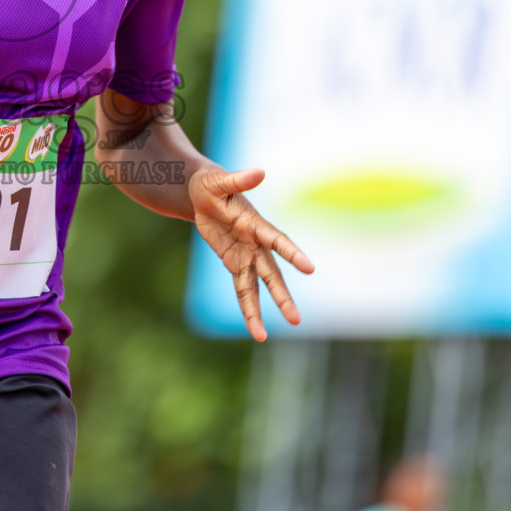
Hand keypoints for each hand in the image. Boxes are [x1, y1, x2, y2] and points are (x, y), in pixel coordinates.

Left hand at [190, 166, 313, 340]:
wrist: (201, 193)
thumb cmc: (212, 184)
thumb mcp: (218, 181)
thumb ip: (239, 180)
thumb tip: (260, 172)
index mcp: (255, 223)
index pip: (277, 240)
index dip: (292, 253)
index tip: (309, 268)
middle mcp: (255, 244)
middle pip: (271, 274)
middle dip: (282, 295)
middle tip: (295, 319)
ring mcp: (246, 256)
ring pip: (256, 288)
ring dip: (261, 311)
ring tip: (263, 338)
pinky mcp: (234, 263)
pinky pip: (241, 289)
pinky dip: (247, 308)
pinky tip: (255, 329)